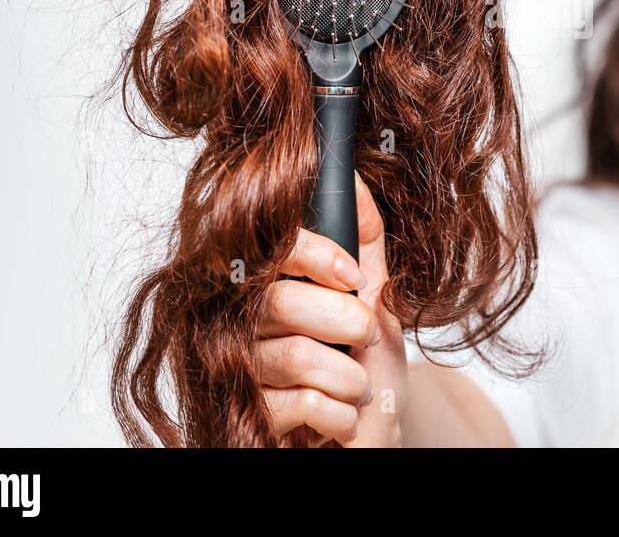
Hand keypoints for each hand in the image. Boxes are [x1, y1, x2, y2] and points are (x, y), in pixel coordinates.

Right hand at [254, 172, 406, 446]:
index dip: (312, 256)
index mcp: (268, 287)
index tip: (353, 276)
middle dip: (347, 321)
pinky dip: (339, 413)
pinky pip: (298, 403)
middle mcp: (243, 325)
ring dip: (349, 375)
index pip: (266, 251)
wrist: (372, 437)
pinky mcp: (248, 418)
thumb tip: (355, 180)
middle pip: (281, 302)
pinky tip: (339, 417)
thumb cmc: (370, 369)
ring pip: (296, 355)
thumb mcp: (378, 297)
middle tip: (366, 337)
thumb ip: (364, 241)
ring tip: (356, 384)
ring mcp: (241, 373)